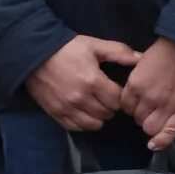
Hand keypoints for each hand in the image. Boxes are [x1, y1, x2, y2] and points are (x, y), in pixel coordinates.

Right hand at [25, 33, 140, 131]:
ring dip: (98, 116)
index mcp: (93, 81)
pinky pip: (77, 127)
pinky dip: (83, 123)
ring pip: (95, 124)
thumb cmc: (66, 48)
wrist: (33, 53)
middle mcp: (81, 98)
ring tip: (95, 105)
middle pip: (108, 113)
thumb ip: (119, 52)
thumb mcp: (93, 45)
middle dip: (110, 105)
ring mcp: (67, 108)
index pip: (118, 100)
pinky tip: (84, 113)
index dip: (119, 95)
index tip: (114, 89)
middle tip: (105, 96)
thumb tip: (141, 58)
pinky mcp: (56, 113)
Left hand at [123, 36, 174, 150]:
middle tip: (150, 110)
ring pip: (150, 128)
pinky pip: (169, 133)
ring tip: (158, 118)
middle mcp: (147, 99)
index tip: (138, 103)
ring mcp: (166, 107)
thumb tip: (132, 90)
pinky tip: (155, 145)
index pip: (125, 107)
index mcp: (135, 85)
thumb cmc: (167, 51)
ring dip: (152, 125)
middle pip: (137, 119)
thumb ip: (136, 79)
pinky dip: (161, 141)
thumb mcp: (141, 62)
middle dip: (141, 116)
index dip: (131, 106)